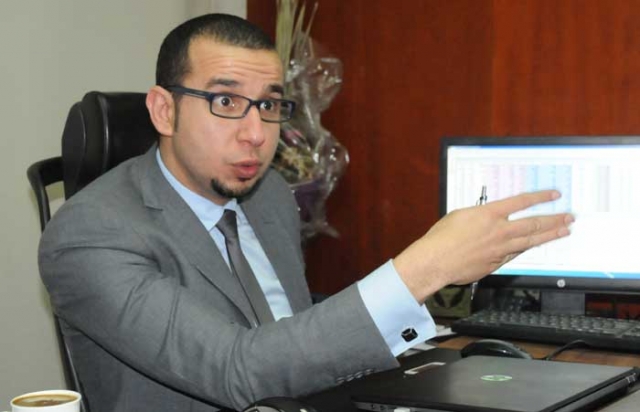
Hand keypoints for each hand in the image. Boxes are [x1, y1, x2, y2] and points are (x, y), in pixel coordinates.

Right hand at [393, 190, 573, 302]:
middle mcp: (500, 230)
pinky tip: (534, 247)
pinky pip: (516, 254)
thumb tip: (487, 218)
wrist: (437, 260)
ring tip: (564, 231)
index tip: (554, 195)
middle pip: (534, 223)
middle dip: (554, 219)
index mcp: (489, 213)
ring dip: (550, 235)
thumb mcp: (461, 215)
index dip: (540, 198)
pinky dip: (526, 249)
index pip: (521, 202)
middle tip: (569, 217)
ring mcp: (501, 248)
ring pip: (531, 240)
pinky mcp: (497, 263)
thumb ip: (480, 216)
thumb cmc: (442, 238)